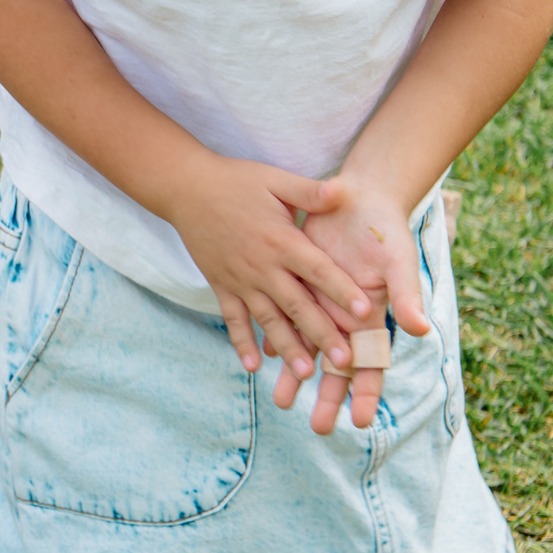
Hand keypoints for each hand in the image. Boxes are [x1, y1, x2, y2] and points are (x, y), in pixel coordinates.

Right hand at [163, 156, 376, 389]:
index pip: (319, 270)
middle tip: (345, 361)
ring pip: (268, 319)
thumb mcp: (275, 180)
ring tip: (305, 373)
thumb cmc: (236, 181)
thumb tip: (345, 191)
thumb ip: (310, 191)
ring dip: (287, 347)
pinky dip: (241, 342)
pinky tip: (253, 366)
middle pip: (298, 305)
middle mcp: (263, 266)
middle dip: (322, 334)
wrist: (186, 188)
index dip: (342, 291)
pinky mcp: (221, 285)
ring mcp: (240, 279)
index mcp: (282, 240)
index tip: (366, 313)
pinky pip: (233, 319)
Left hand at [291, 177, 435, 433]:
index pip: (374, 364)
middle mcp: (346, 318)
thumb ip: (406, 295)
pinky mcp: (298, 285)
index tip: (362, 422)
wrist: (358, 197)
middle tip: (319, 429)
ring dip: (295, 372)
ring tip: (279, 401)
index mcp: (373, 316)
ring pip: (306, 347)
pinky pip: (283, 317)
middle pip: (338, 367)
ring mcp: (320, 303)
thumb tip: (420, 329)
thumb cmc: (385, 229)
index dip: (369, 392)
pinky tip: (261, 356)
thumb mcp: (398, 259)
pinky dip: (274, 336)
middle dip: (329, 397)